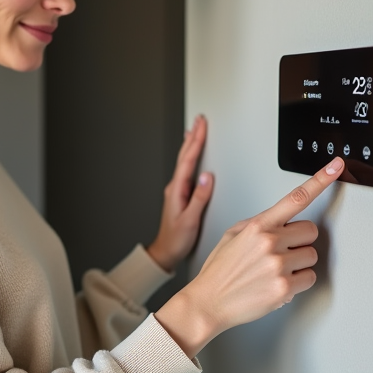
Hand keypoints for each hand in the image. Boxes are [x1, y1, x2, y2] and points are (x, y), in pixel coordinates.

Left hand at [146, 115, 212, 272]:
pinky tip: (192, 156)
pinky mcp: (181, 195)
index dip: (195, 141)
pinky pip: (187, 170)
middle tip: (200, 120)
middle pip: (185, 156)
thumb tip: (207, 177)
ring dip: (191, 145)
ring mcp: (177, 190)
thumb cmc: (176, 239)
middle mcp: (175, 188)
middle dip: (193, 136)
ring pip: (185, 161)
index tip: (201, 126)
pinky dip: (190, 158)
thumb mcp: (190, 220)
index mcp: (177, 190)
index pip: (188, 160)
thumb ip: (199, 198)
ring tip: (196, 130)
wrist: (165, 252)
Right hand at [154, 157, 343, 356]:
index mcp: (258, 226)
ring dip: (298, 263)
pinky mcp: (284, 288)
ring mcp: (278, 265)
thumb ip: (259, 223)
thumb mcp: (232, 235)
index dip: (320, 180)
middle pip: (310, 231)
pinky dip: (297, 283)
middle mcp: (270, 242)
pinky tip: (278, 283)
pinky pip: (309, 278)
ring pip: (311, 256)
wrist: (208, 302)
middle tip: (280, 252)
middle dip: (299, 240)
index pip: (296, 197)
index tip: (336, 166)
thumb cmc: (219, 270)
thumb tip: (281, 220)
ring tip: (274, 270)